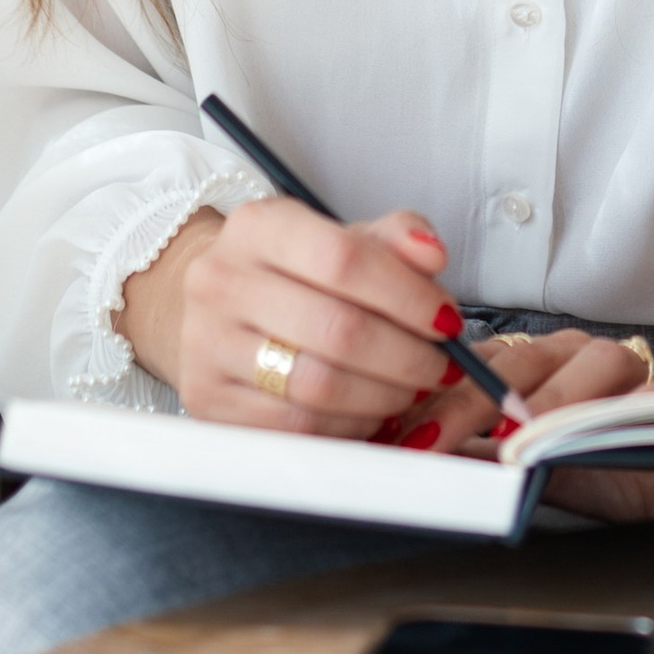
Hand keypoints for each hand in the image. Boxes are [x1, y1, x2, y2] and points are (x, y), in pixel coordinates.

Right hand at [118, 199, 492, 444]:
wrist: (216, 305)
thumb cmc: (292, 272)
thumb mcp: (341, 236)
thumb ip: (395, 238)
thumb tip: (431, 255)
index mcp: (258, 226)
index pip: (344, 259)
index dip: (408, 296)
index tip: (446, 320)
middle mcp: (221, 281)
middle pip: (337, 329)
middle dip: (407, 356)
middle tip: (440, 366)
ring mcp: (207, 344)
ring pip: (318, 385)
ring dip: (384, 395)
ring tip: (412, 388)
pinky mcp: (207, 400)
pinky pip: (296, 427)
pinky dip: (348, 425)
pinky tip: (370, 410)